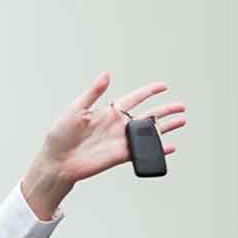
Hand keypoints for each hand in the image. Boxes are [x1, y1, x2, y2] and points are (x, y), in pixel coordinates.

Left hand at [21, 72, 186, 218]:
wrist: (55, 162)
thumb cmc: (59, 136)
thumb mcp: (74, 110)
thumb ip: (93, 93)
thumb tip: (105, 75)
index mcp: (108, 111)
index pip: (134, 98)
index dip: (149, 91)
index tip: (163, 86)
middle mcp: (116, 126)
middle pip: (147, 115)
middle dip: (165, 110)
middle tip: (181, 106)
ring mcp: (119, 141)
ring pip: (148, 132)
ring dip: (165, 127)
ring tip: (182, 121)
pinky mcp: (118, 156)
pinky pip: (141, 152)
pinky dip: (156, 149)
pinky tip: (168, 147)